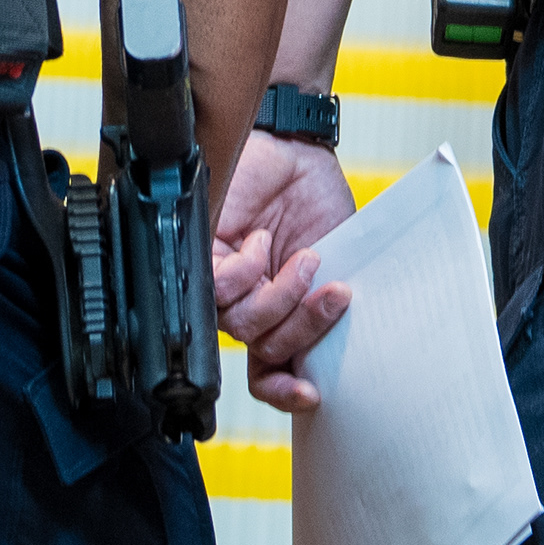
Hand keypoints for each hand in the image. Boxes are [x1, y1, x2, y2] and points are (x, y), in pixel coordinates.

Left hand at [210, 130, 358, 412]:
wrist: (299, 150)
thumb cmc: (316, 200)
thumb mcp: (339, 259)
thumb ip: (328, 302)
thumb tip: (334, 349)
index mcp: (281, 314)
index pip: (271, 372)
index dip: (286, 391)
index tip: (310, 394)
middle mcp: (250, 304)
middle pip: (263, 350)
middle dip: (302, 329)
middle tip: (333, 292)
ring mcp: (226, 281)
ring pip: (241, 324)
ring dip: (280, 297)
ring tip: (306, 260)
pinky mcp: (204, 253)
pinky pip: (218, 287)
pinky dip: (248, 268)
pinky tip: (261, 242)